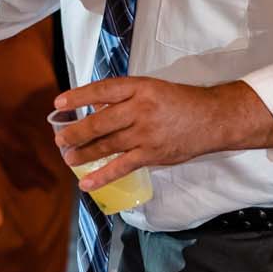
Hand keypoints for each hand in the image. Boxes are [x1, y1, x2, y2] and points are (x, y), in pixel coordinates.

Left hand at [51, 77, 272, 188]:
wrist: (212, 119)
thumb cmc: (180, 102)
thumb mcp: (152, 89)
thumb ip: (126, 98)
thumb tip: (95, 110)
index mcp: (139, 88)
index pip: (102, 90)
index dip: (79, 96)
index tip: (59, 103)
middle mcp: (140, 109)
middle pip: (99, 122)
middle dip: (75, 132)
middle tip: (60, 138)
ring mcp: (145, 133)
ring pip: (106, 145)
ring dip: (83, 153)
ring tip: (68, 158)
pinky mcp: (152, 154)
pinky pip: (121, 167)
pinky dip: (102, 176)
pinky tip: (86, 183)